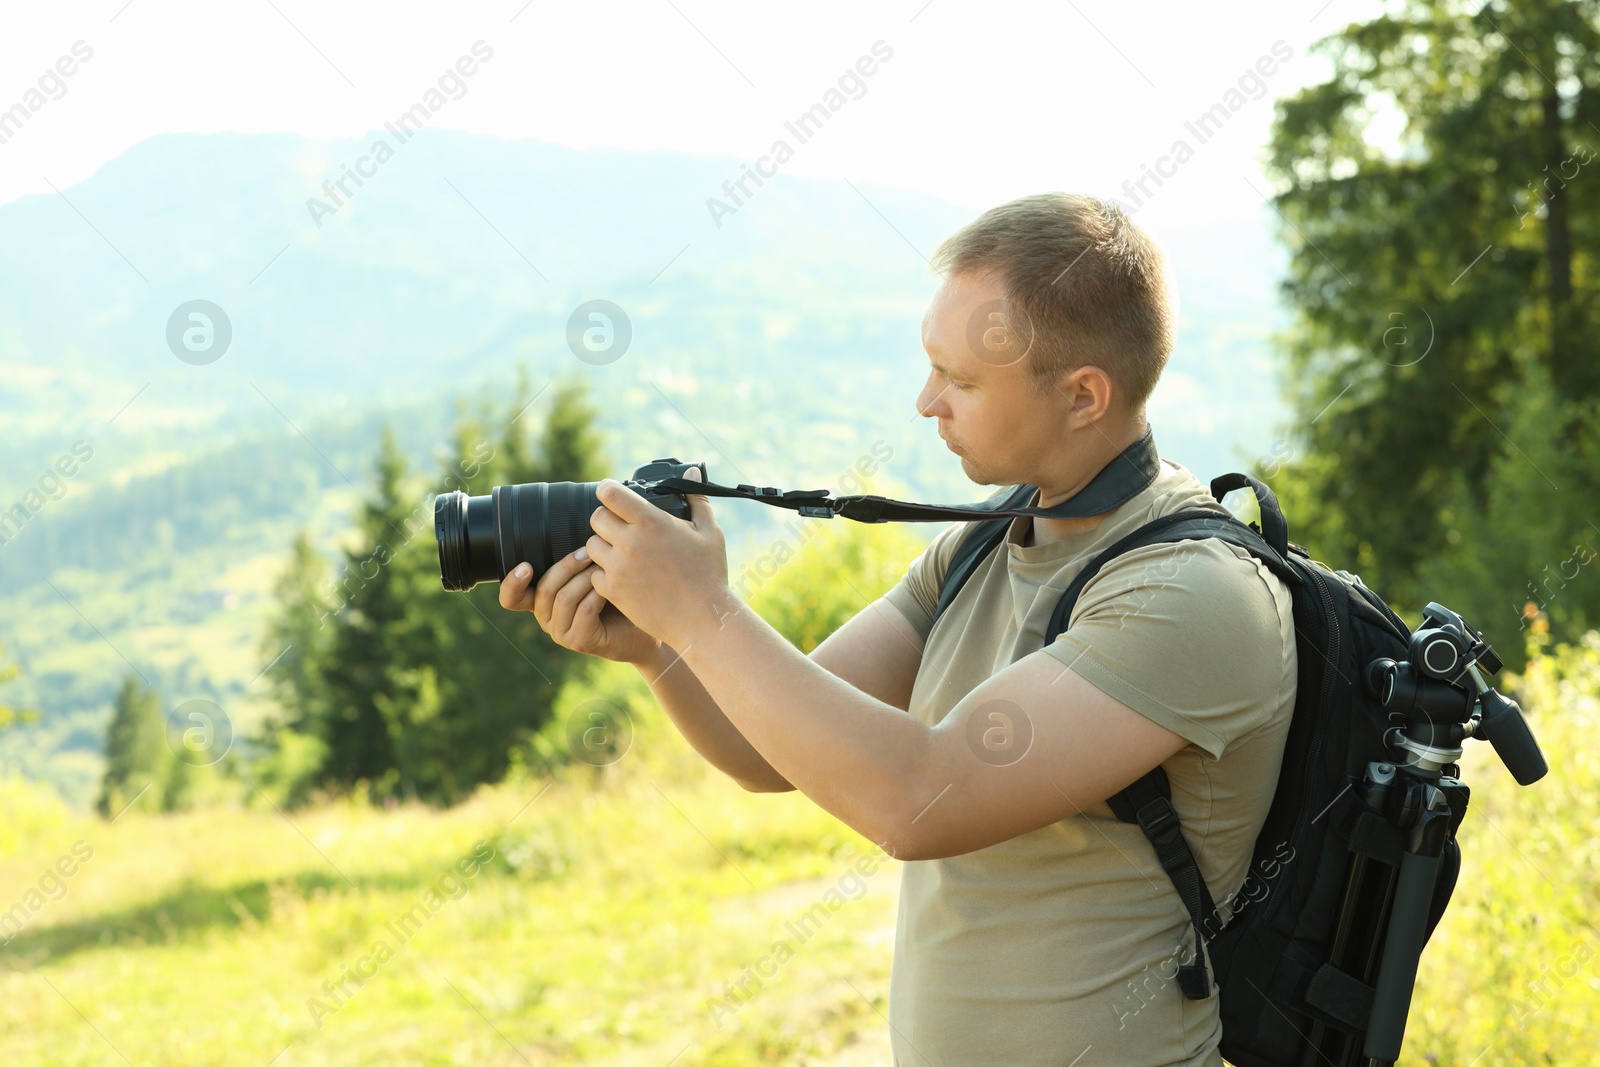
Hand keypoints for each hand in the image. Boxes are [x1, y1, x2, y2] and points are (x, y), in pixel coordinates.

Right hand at [499, 549, 661, 665]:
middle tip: (588, 550)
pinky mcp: (580, 640)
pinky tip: (610, 584)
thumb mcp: (590, 572)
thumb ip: (574, 560)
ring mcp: (561, 632)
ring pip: (564, 598)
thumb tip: (567, 525)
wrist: (643, 624)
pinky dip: (597, 592)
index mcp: (542, 601)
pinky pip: (584, 610)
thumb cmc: (617, 593)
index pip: (512, 598)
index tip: (525, 565)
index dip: (512, 582)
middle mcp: (546, 618)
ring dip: (585, 577)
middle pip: (544, 588)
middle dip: (566, 566)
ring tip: (603, 564)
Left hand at [585, 466, 736, 651]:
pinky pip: (594, 573)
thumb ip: (696, 498)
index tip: (611, 493)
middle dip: (606, 519)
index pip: (611, 494)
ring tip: (621, 552)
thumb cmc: (709, 574)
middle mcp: (630, 542)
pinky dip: (603, 573)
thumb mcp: (710, 532)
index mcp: (651, 522)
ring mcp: (618, 567)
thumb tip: (691, 471)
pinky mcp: (612, 590)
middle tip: (620, 526)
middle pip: (596, 517)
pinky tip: (621, 575)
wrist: (702, 619)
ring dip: (603, 546)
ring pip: (591, 545)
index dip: (608, 489)